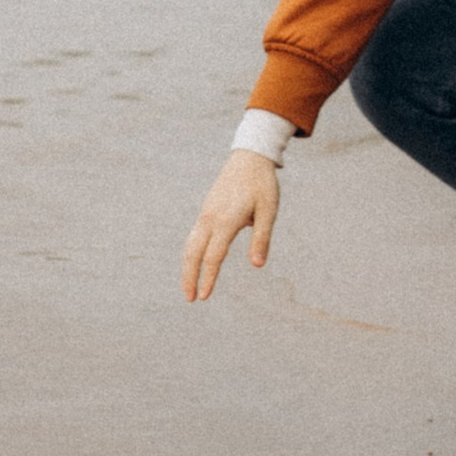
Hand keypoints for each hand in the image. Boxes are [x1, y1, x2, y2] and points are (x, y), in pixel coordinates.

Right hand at [181, 149, 279, 303]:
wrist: (249, 156)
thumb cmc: (262, 184)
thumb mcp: (268, 211)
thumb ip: (261, 238)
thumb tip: (257, 265)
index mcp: (226, 220)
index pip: (213, 256)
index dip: (208, 278)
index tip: (205, 296)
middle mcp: (211, 218)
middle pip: (193, 253)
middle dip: (189, 277)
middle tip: (190, 299)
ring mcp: (206, 213)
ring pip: (190, 244)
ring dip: (187, 267)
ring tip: (189, 287)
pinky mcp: (206, 210)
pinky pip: (194, 236)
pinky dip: (190, 253)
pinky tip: (194, 263)